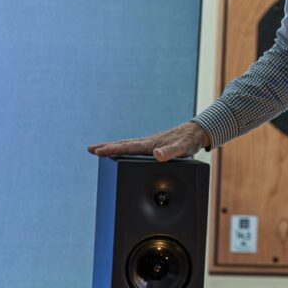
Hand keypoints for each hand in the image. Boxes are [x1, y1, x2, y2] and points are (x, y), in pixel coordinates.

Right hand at [87, 121, 211, 161]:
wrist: (198, 133)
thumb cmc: (190, 141)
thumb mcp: (183, 148)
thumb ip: (171, 152)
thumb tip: (156, 154)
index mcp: (151, 144)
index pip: (127, 148)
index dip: (111, 150)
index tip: (97, 151)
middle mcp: (148, 143)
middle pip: (123, 145)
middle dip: (106, 147)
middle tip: (89, 149)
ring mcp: (150, 144)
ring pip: (127, 146)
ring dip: (113, 148)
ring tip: (99, 150)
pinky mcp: (154, 146)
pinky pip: (135, 148)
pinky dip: (124, 150)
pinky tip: (122, 154)